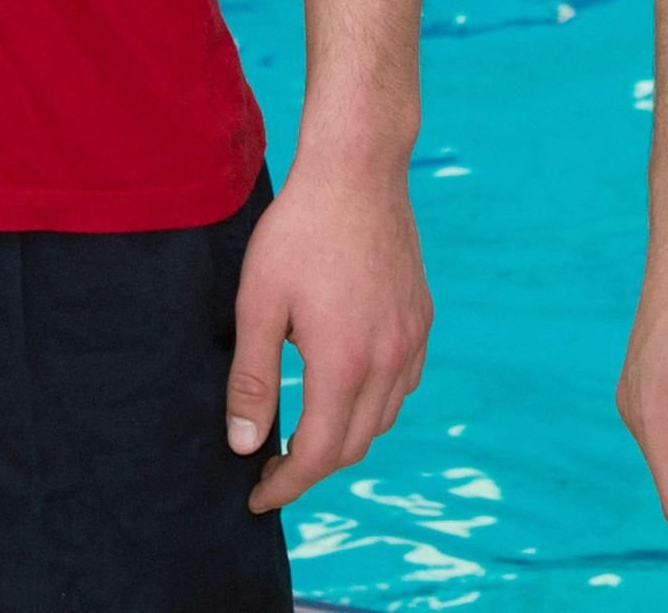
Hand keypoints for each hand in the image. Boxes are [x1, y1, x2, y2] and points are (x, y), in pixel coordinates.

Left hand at [227, 156, 430, 515]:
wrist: (358, 170)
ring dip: (344, 437)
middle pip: (353, 445)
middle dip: (311, 468)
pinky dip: (375, 404)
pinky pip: (404, 384)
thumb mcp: (258, 304)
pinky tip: (347, 389)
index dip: (285, 484)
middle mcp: (388, 360)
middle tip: (271, 468)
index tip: (257, 497)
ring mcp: (412, 339)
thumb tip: (245, 445)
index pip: (317, 453)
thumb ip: (252, 380)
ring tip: (305, 432)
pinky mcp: (422, 318)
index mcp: (344, 362)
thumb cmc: (299, 231)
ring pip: (383, 419)